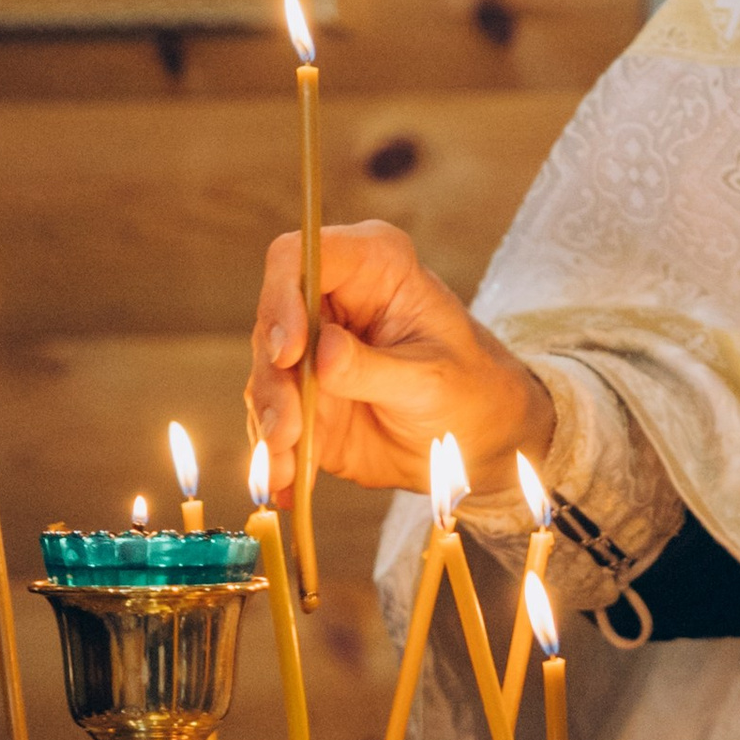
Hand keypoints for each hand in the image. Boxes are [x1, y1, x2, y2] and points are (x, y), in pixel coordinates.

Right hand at [246, 221, 553, 500]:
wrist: (475, 438)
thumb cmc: (468, 388)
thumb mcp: (432, 379)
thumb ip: (375, 367)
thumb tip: (321, 352)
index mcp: (373, 265)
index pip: (300, 257)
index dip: (282, 298)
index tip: (290, 352)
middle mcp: (331, 299)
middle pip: (272, 322)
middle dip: (275, 379)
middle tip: (289, 429)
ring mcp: (310, 348)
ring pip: (265, 373)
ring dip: (271, 421)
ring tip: (286, 461)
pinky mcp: (301, 395)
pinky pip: (270, 417)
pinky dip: (273, 452)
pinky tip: (282, 482)